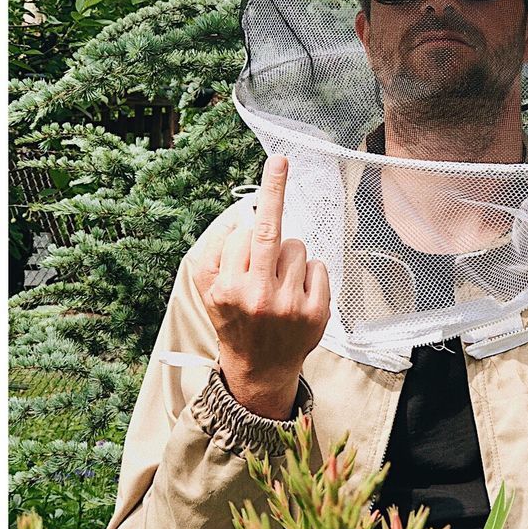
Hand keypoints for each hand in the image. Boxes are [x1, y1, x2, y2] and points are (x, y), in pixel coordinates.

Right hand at [194, 154, 329, 418]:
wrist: (260, 367)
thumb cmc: (234, 318)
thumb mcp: (208, 290)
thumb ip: (216, 251)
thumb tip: (240, 213)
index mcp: (227, 289)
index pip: (243, 235)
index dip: (252, 219)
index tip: (273, 167)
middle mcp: (257, 297)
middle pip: (269, 232)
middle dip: (274, 191)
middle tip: (280, 161)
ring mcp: (289, 306)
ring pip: (297, 247)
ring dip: (290, 254)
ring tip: (279, 280)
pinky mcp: (317, 313)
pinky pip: (319, 266)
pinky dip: (310, 272)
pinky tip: (297, 291)